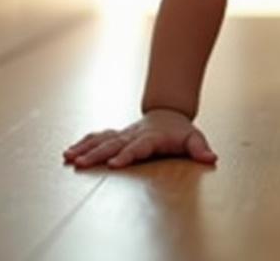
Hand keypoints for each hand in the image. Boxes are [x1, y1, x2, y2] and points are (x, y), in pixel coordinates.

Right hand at [63, 108, 217, 168]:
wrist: (169, 113)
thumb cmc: (180, 131)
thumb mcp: (194, 138)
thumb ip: (200, 149)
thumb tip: (212, 158)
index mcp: (151, 137)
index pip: (138, 148)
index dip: (127, 155)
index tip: (114, 165)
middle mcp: (133, 135)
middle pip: (113, 144)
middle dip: (96, 155)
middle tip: (80, 164)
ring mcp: (123, 133)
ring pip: (101, 140)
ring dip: (85, 148)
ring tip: (68, 158)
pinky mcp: (116, 135)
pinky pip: (97, 137)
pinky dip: (83, 143)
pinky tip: (69, 152)